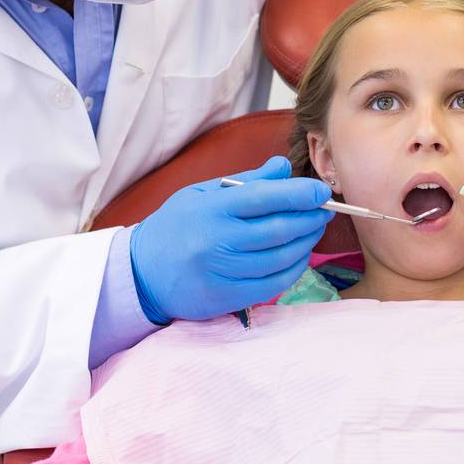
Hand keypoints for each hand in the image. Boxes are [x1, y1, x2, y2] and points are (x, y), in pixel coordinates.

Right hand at [130, 156, 332, 322]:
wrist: (140, 272)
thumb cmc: (175, 227)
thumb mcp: (202, 194)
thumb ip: (246, 182)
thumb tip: (283, 166)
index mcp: (212, 209)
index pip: (266, 197)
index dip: (300, 193)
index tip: (322, 191)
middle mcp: (217, 241)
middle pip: (278, 229)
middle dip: (309, 218)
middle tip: (324, 210)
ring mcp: (221, 272)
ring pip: (279, 258)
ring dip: (305, 243)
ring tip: (313, 230)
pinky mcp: (225, 298)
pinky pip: (272, 285)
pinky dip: (292, 270)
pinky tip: (298, 257)